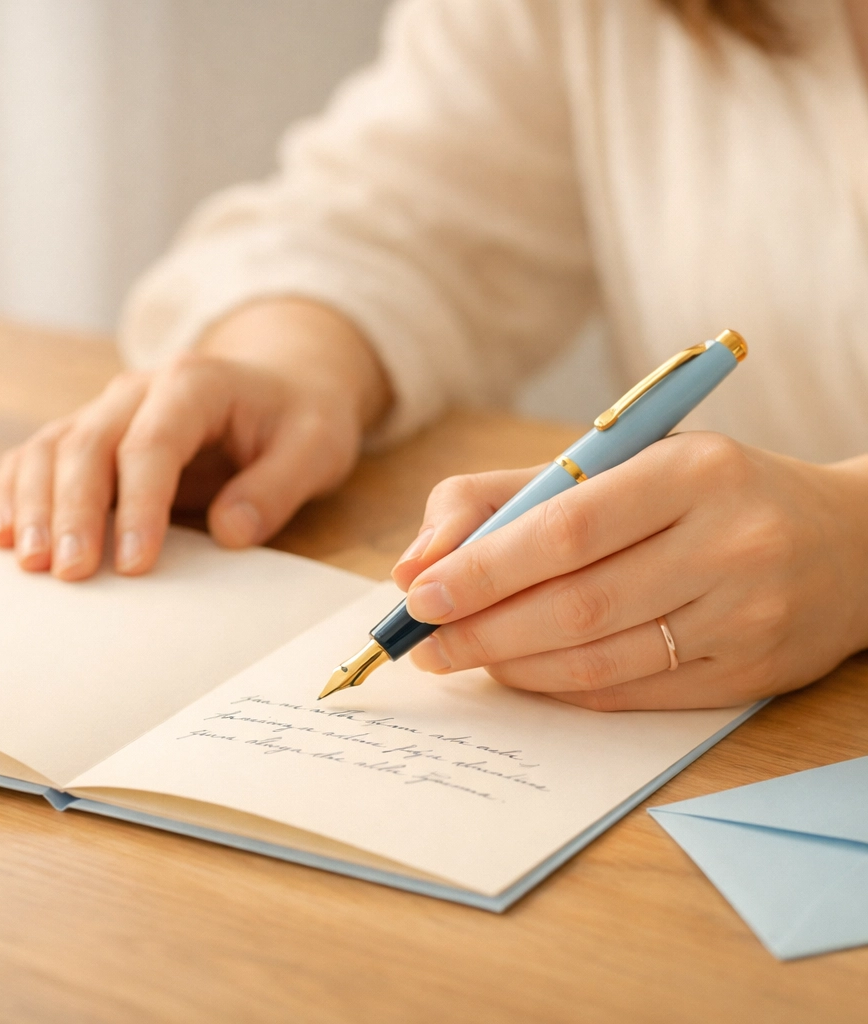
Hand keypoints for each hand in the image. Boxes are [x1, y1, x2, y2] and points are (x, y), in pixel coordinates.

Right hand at [0, 299, 390, 579]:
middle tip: (70, 574)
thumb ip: (277, 487)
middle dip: (74, 510)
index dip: (141, 504)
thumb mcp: (316, 448)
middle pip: (89, 443)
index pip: (154, 442)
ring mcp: (110, 411)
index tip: (135, 564)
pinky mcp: (94, 435)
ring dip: (34, 504)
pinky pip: (40, 455)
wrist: (280, 388)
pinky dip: (16, 492)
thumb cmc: (298, 421)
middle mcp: (140, 390)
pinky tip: (6, 536)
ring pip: (52, 447)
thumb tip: (229, 532)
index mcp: (195, 383)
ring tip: (30, 563)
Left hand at [392, 434, 867, 709]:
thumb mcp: (614, 462)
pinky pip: (630, 693)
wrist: (843, 541)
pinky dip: (559, 687)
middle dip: (483, 629)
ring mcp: (745, 617)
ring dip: (512, 665)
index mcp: (692, 471)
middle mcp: (729, 543)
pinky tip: (520, 672)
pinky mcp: (747, 674)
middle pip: (577, 604)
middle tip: (424, 641)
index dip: (485, 568)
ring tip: (461, 656)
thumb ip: (505, 499)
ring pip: (600, 659)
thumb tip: (417, 564)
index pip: (568, 528)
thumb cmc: (701, 492)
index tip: (422, 594)